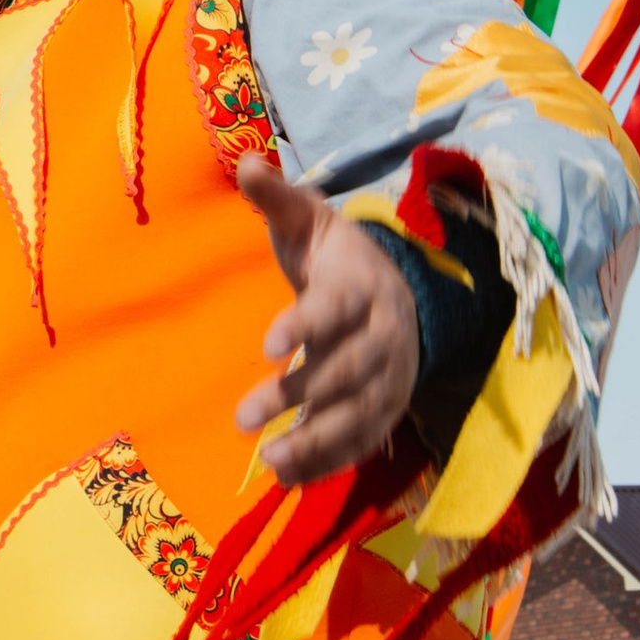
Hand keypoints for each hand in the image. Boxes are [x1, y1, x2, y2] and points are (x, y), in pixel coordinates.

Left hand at [233, 158, 420, 486]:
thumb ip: (276, 199)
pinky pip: (362, 441)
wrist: (396, 294)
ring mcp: (389, 379)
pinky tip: (291, 477)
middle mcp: (382, 336)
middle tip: (242, 418)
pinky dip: (330, 461)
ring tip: (270, 460)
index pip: (333, 309)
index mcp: (361, 287)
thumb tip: (243, 161)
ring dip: (315, 440)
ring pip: (356, 414)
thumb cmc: (336, 258)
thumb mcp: (310, 222)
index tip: (268, 346)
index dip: (304, 326)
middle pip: (343, 370)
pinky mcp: (386, 411)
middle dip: (297, 395)